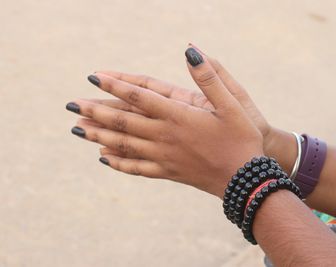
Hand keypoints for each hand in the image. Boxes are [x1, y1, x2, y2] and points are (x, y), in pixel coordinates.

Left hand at [87, 47, 296, 172]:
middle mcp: (165, 136)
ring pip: (123, 144)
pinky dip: (117, 162)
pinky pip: (136, 168)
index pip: (138, 97)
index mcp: (178, 116)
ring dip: (97, 135)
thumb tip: (190, 51)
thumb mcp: (232, 104)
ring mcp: (164, 157)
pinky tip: (102, 158)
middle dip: (95, 111)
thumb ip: (210, 77)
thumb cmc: (241, 140)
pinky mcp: (167, 172)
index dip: (114, 85)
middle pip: (123, 121)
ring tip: (76, 129)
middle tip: (71, 105)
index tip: (93, 77)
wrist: (245, 180)